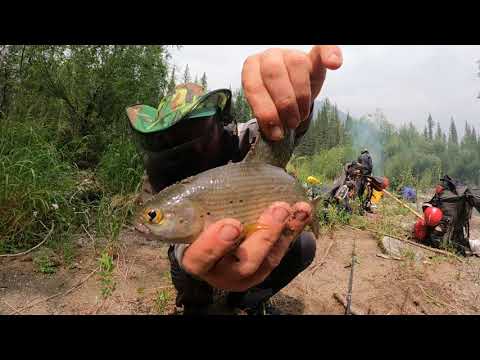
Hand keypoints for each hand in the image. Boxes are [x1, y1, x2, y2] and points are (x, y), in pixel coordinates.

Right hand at [181, 202, 311, 291]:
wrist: (211, 239)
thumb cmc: (199, 221)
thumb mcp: (195, 211)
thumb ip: (205, 199)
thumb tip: (240, 159)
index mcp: (196, 259)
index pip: (200, 258)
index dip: (216, 244)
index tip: (233, 225)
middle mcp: (221, 273)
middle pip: (244, 265)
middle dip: (264, 237)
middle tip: (277, 210)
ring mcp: (246, 275)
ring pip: (268, 261)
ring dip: (284, 232)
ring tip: (298, 208)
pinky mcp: (264, 269)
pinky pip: (281, 253)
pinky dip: (293, 231)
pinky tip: (303, 212)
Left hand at [241, 45, 342, 140]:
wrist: (290, 92)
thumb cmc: (274, 101)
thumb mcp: (267, 110)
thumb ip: (268, 119)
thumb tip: (276, 134)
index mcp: (251, 69)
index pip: (253, 87)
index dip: (264, 111)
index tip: (275, 132)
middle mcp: (269, 57)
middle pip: (274, 73)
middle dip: (283, 104)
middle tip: (291, 124)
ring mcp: (291, 54)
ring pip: (296, 65)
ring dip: (301, 95)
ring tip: (301, 115)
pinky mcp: (312, 56)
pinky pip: (322, 48)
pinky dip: (330, 54)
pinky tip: (335, 64)